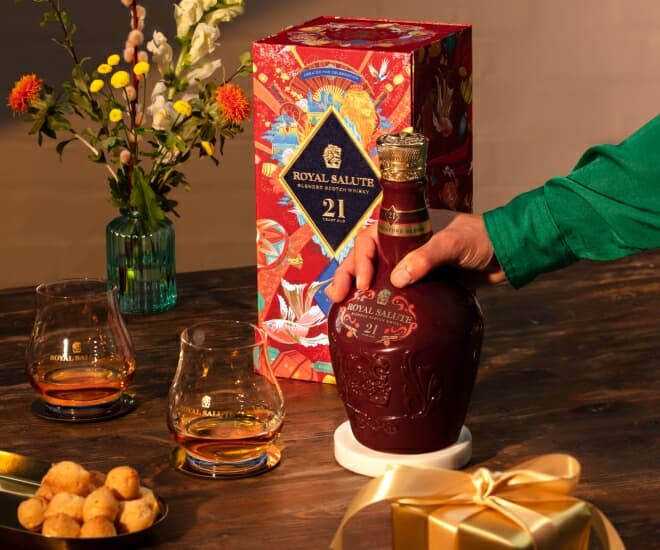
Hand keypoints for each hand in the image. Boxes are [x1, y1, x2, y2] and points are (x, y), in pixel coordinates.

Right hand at [325, 210, 505, 302]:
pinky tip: (370, 318)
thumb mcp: (452, 243)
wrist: (506, 255)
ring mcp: (411, 267)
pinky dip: (380, 304)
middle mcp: (402, 246)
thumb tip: (397, 280)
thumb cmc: (479, 239)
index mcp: (405, 228)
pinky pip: (395, 294)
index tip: (364, 282)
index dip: (361, 259)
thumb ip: (426, 257)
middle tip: (337, 296)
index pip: (370, 239)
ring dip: (358, 291)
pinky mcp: (422, 286)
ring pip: (376, 277)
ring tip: (342, 308)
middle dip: (348, 275)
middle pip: (365, 259)